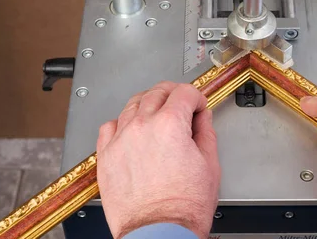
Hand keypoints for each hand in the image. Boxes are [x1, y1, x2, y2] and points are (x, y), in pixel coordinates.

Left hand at [96, 82, 220, 238]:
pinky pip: (110, 126)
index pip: (184, 92)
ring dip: (149, 104)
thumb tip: (202, 118)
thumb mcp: (209, 165)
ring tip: (158, 116)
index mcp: (170, 124)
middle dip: (173, 94)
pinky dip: (122, 123)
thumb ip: (205, 132)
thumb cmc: (183, 207)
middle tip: (181, 105)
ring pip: (133, 104)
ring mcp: (121, 139)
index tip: (198, 106)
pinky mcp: (106, 155)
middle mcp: (142, 126)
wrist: (159, 233)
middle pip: (157, 92)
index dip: (196, 97)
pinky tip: (132, 130)